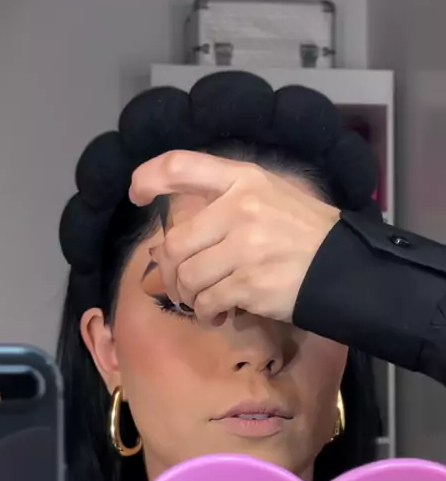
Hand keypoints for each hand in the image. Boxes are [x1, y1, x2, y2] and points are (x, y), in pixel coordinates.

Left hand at [129, 151, 339, 322]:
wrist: (343, 266)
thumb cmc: (303, 232)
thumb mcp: (269, 196)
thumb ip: (222, 204)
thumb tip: (167, 240)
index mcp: (243, 180)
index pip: (180, 166)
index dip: (148, 177)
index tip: (137, 193)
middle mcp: (240, 208)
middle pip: (174, 243)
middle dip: (169, 272)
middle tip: (179, 285)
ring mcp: (245, 247)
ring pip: (187, 278)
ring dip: (188, 296)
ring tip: (203, 301)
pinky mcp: (249, 283)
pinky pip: (207, 302)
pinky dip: (207, 313)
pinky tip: (220, 313)